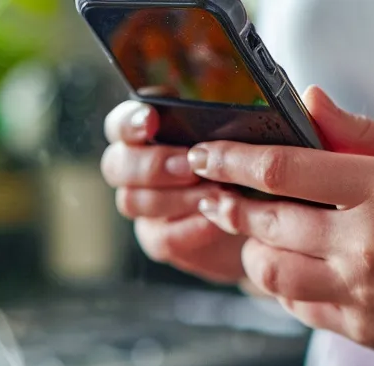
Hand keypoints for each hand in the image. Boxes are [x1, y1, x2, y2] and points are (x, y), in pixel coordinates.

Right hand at [100, 101, 247, 285]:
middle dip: (154, 164)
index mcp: (144, 135)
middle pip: (115, 165)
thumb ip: (213, 127)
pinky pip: (161, 237)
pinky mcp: (157, 239)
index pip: (119, 124)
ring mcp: (142, 207)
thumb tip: (217, 121)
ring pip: (134, 201)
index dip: (129, 121)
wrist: (258, 216)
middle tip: (192, 166)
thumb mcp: (233, 140)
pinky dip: (189, 229)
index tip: (152, 120)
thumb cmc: (240, 167)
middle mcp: (133, 170)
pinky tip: (214, 222)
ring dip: (177, 197)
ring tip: (217, 194)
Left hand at [190, 87, 373, 351]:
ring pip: (272, 274)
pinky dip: (281, 284)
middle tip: (211, 195)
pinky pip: (297, 306)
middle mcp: (370, 246)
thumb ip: (361, 132)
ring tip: (250, 234)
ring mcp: (364, 293)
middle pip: (269, 225)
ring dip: (249, 251)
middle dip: (230, 207)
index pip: (285, 172)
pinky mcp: (361, 328)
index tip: (207, 156)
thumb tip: (307, 103)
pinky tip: (286, 265)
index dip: (234, 163)